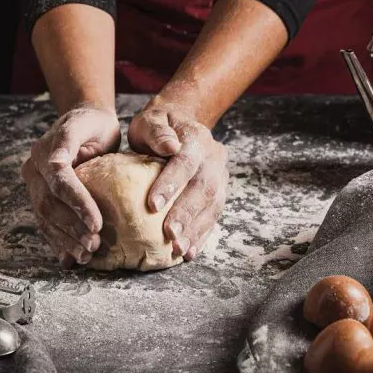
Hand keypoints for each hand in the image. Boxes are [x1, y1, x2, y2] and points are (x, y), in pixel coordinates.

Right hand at [21, 105, 120, 266]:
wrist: (83, 123)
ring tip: (86, 256)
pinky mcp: (41, 198)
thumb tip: (62, 162)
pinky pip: (46, 223)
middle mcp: (34, 170)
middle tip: (94, 244)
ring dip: (65, 240)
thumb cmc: (92, 124)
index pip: (59, 182)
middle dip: (72, 227)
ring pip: (45, 218)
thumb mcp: (90, 123)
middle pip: (49, 204)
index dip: (77, 204)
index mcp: (45, 152)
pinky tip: (69, 259)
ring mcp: (34, 186)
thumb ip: (74, 139)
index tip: (97, 224)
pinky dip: (58, 242)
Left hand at [128, 99, 227, 260]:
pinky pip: (214, 216)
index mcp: (197, 138)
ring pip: (213, 205)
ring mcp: (221, 176)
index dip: (172, 184)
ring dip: (196, 230)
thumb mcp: (151, 119)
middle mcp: (214, 158)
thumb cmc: (158, 126)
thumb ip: (157, 131)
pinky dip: (202, 236)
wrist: (180, 125)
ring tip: (179, 249)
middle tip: (169, 235)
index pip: (186, 162)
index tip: (153, 206)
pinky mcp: (220, 193)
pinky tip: (189, 252)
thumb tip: (170, 146)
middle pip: (204, 188)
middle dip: (186, 214)